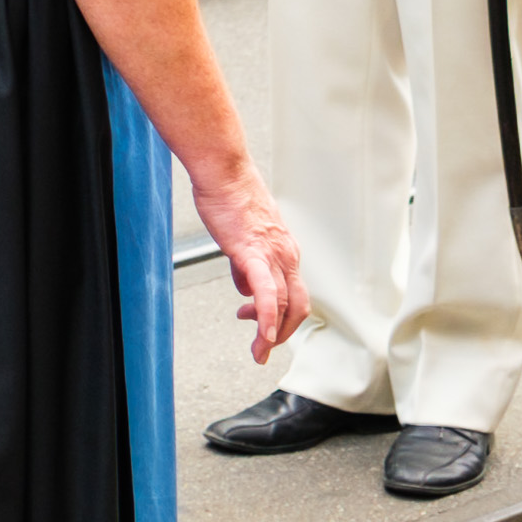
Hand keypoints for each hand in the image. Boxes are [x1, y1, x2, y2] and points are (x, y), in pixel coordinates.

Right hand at [186, 157, 305, 360]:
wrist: (223, 170)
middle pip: (298, 305)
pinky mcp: (253, 252)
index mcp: (285, 251)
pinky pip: (266, 292)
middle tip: (263, 349)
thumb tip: (245, 286)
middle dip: (283, 334)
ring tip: (257, 351)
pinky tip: (262, 335)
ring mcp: (273, 254)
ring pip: (285, 304)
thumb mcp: (243, 236)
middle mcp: (286, 254)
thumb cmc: (229, 196)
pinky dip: (268, 317)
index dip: (279, 316)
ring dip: (272, 334)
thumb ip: (247, 263)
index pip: (292, 294)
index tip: (258, 325)